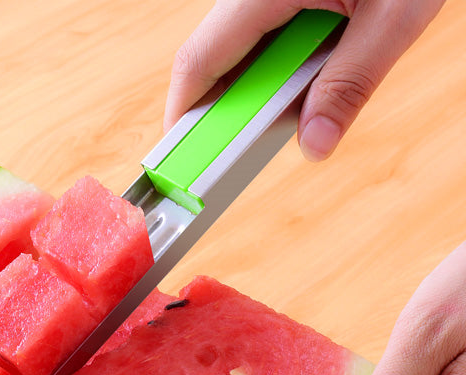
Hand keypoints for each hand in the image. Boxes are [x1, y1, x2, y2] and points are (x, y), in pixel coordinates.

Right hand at [164, 0, 445, 160]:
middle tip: (238, 149)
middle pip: (212, 57)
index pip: (197, 61)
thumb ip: (351, 83)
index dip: (183, 114)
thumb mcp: (393, 15)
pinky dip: (277, 64)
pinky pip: (263, 31)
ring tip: (286, 112)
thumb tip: (315, 145)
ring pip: (237, 46)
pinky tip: (307, 76)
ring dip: (256, 86)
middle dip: (224, 107)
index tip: (182, 158)